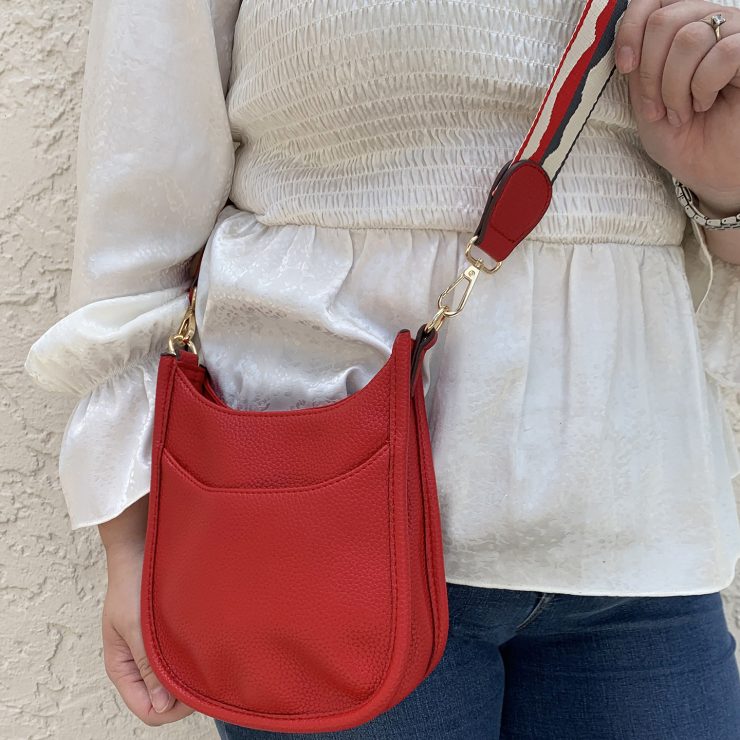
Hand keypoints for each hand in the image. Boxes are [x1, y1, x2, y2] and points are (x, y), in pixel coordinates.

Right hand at [99, 496, 193, 725]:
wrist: (141, 547)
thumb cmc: (133, 584)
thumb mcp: (137, 627)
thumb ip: (148, 666)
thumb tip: (161, 706)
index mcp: (122, 667)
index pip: (148, 710)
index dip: (173, 709)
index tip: (196, 694)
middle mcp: (138, 663)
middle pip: (164, 699)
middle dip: (186, 694)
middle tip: (210, 676)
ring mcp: (154, 648)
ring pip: (175, 678)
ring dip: (192, 674)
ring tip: (210, 658)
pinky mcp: (168, 632)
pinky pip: (182, 657)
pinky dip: (195, 657)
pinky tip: (208, 646)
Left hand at [616, 0, 739, 215]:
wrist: (713, 174)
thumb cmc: (683, 140)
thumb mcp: (645, 104)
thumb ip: (637, 68)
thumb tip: (627, 38)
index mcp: (681, 32)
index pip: (653, 1)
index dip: (631, 28)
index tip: (625, 66)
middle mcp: (711, 26)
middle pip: (665, 20)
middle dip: (650, 73)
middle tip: (658, 108)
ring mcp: (736, 37)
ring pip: (690, 37)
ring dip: (675, 85)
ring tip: (683, 111)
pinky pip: (725, 52)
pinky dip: (704, 85)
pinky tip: (706, 104)